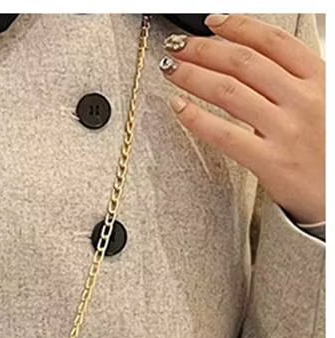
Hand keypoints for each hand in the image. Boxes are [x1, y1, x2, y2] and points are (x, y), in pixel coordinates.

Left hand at [160, 13, 324, 225]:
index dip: (239, 26)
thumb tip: (260, 57)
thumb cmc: (330, 148)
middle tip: (177, 46)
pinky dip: (197, 118)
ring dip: (193, 75)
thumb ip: (299, 80)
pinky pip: (225, 135)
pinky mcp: (271, 162)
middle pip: (244, 62)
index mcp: (320, 79)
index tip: (211, 21)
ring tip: (170, 69)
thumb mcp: (327, 100)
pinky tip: (178, 106)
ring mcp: (286, 130)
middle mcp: (304, 99)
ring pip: (230, 92)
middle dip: (204, 49)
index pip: (273, 42)